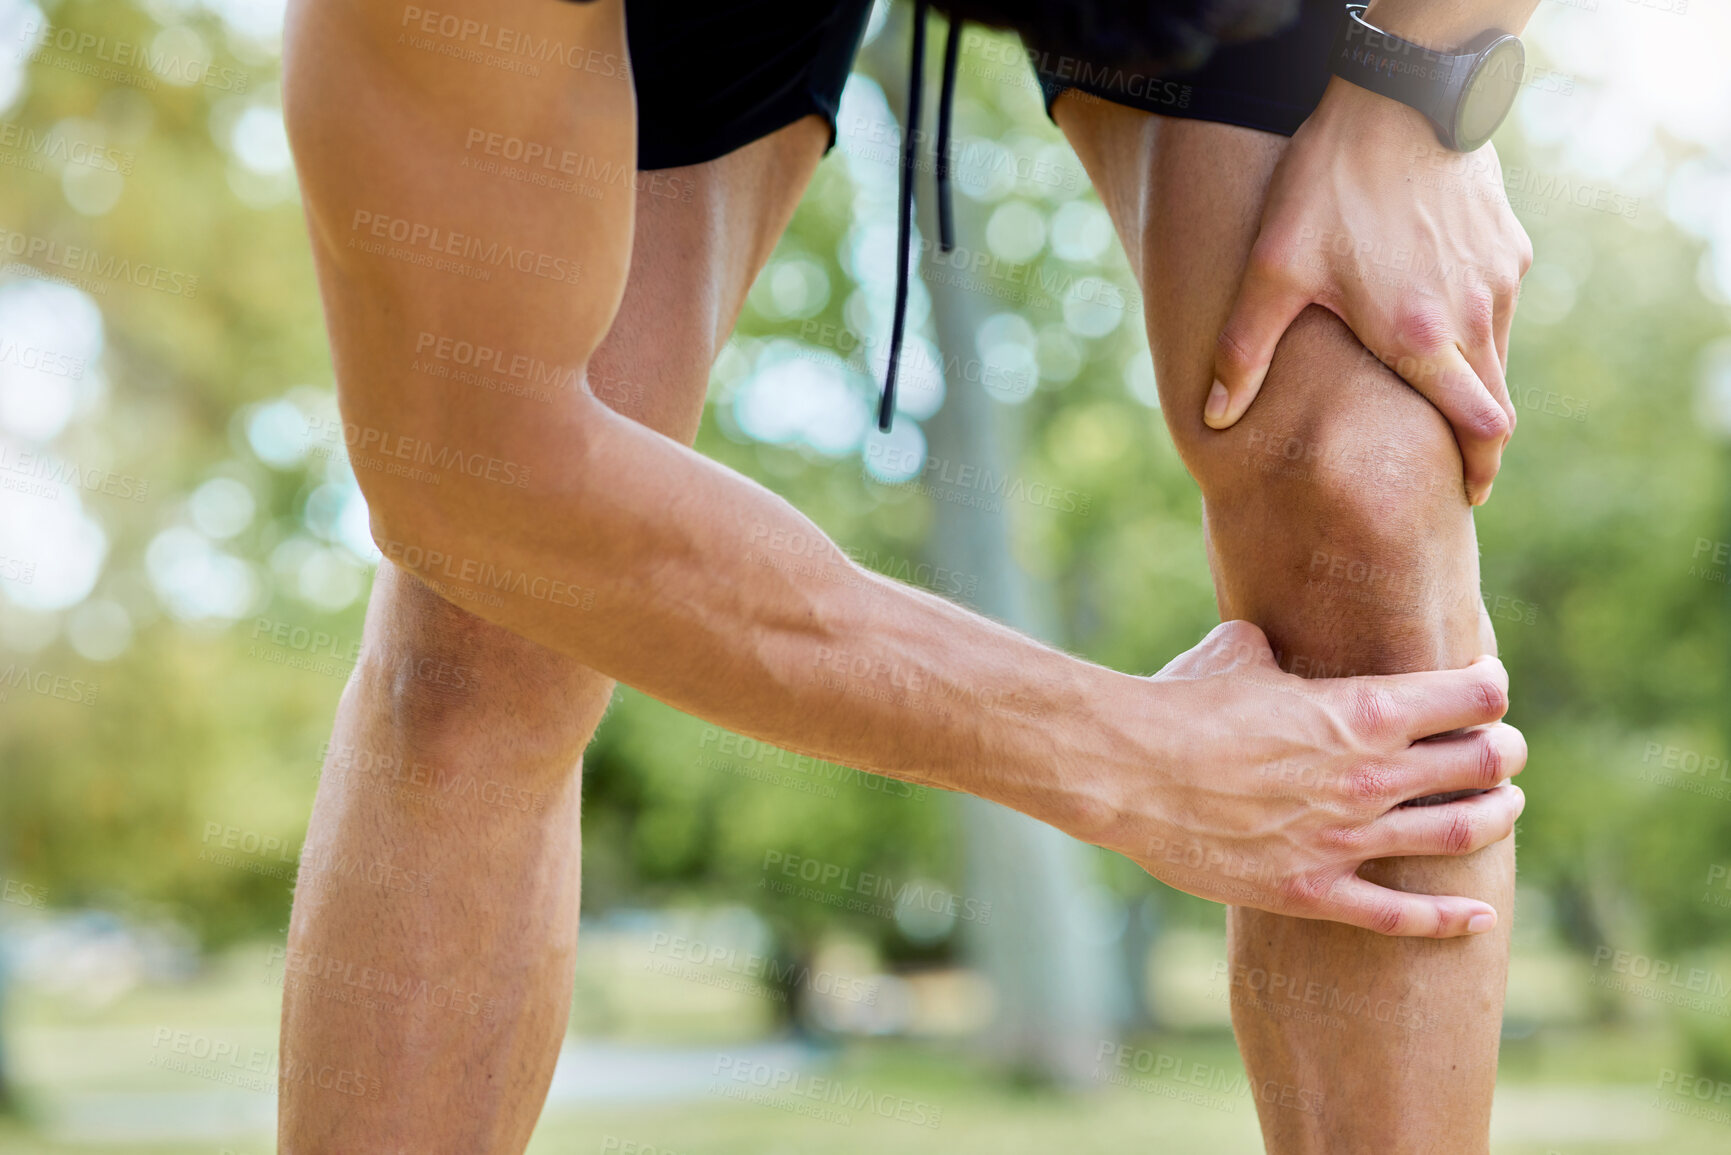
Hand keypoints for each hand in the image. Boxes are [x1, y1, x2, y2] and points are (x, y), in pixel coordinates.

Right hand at [1098, 621, 1525, 936]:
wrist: (1125, 770)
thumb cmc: (1177, 701)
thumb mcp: (1234, 651)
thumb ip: (1272, 650)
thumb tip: (1266, 645)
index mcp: (1361, 709)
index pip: (1471, 695)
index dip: (1490, 687)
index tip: (1487, 686)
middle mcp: (1370, 775)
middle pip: (1482, 763)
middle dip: (1503, 752)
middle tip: (1502, 749)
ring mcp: (1345, 839)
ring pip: (1460, 833)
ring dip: (1495, 817)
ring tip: (1503, 807)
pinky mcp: (1311, 889)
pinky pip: (1398, 917)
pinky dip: (1448, 919)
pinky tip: (1479, 915)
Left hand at [1206, 78, 1533, 504]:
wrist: (1396, 97)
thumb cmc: (1328, 186)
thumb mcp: (1272, 270)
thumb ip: (1243, 352)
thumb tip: (1212, 419)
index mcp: (1419, 337)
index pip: (1477, 427)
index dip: (1478, 468)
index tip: (1467, 493)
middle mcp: (1473, 315)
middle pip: (1494, 401)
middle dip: (1475, 437)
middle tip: (1448, 463)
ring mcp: (1498, 279)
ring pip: (1496, 352)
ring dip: (1470, 378)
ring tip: (1427, 389)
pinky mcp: (1508, 244)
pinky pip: (1496, 303)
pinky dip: (1473, 325)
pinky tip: (1431, 315)